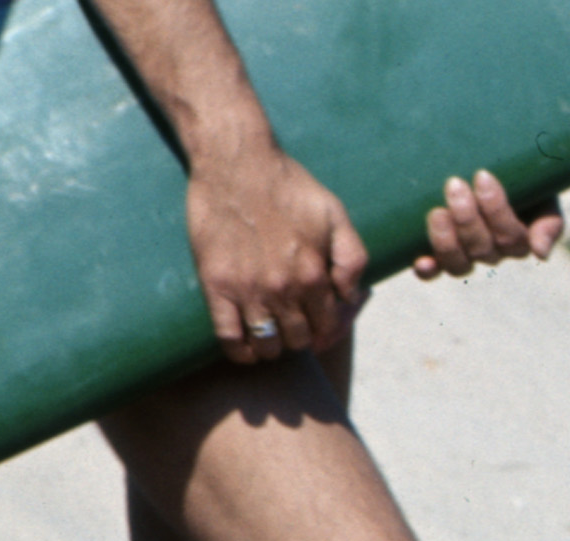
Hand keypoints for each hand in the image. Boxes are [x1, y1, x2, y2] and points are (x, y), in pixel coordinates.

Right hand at [185, 138, 368, 362]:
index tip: (316, 322)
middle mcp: (283, 289)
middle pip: (299, 342)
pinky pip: (229, 339)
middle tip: (292, 321)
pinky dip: (240, 351)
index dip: (325, 330)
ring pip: (267, 346)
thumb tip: (351, 297)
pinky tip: (246, 344)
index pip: (328, 328)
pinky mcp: (217, 285)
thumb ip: (353, 259)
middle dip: (300, 336)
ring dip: (272, 346)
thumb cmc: (288, 185)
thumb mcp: (335, 214)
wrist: (236, 160)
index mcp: (314, 275)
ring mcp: (248, 289)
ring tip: (270, 330)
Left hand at [413, 169, 563, 278]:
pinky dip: (428, 268)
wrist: (495, 160)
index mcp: (518, 240)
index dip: (495, 210)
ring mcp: (466, 254)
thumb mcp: (543, 191)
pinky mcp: (440, 251)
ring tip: (437, 213)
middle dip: (468, 218)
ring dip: (446, 241)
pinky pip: (435, 270)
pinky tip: (421, 262)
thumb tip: (539, 253)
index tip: (482, 175)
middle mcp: (493, 252)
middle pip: (483, 249)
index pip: (510, 237)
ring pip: (459, 263)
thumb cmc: (520, 172)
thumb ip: (548, 222)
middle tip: (455, 184)